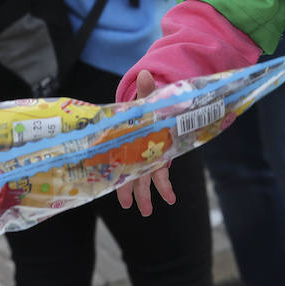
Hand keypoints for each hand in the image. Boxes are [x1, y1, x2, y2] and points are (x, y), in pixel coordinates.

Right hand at [114, 71, 175, 216]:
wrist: (158, 110)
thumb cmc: (147, 106)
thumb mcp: (148, 98)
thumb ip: (147, 90)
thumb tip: (145, 73)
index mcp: (128, 139)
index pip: (119, 157)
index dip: (117, 169)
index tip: (113, 181)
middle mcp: (134, 152)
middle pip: (129, 174)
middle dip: (128, 190)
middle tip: (128, 206)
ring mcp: (146, 159)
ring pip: (142, 181)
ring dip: (144, 196)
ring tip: (145, 212)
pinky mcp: (159, 160)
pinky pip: (160, 177)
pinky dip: (165, 189)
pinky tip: (171, 199)